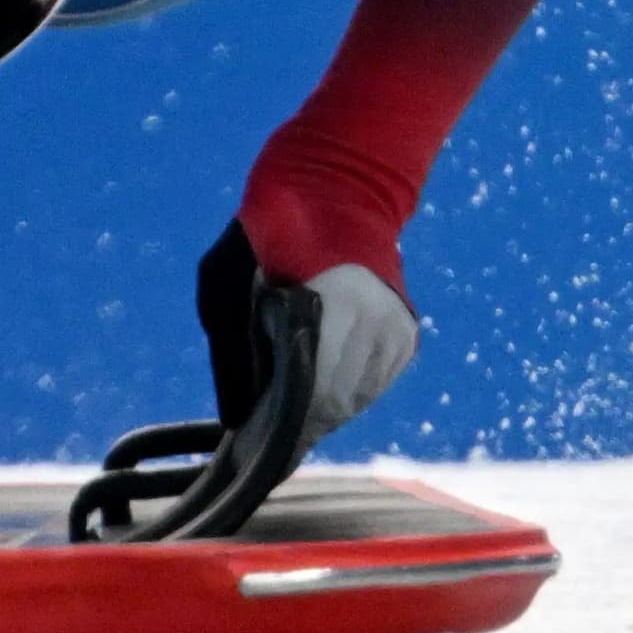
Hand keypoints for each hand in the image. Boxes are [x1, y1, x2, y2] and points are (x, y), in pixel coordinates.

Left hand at [198, 220, 417, 450]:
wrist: (332, 188)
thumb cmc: (266, 236)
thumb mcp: (225, 281)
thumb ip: (230, 349)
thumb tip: (235, 419)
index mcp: (339, 302)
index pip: (316, 388)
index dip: (286, 421)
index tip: (258, 443)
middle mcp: (378, 317)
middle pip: (339, 401)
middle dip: (304, 421)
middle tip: (271, 435)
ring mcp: (397, 325)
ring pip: (360, 399)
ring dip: (327, 408)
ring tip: (294, 410)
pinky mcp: (407, 332)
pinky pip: (377, 384)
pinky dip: (350, 392)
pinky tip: (324, 383)